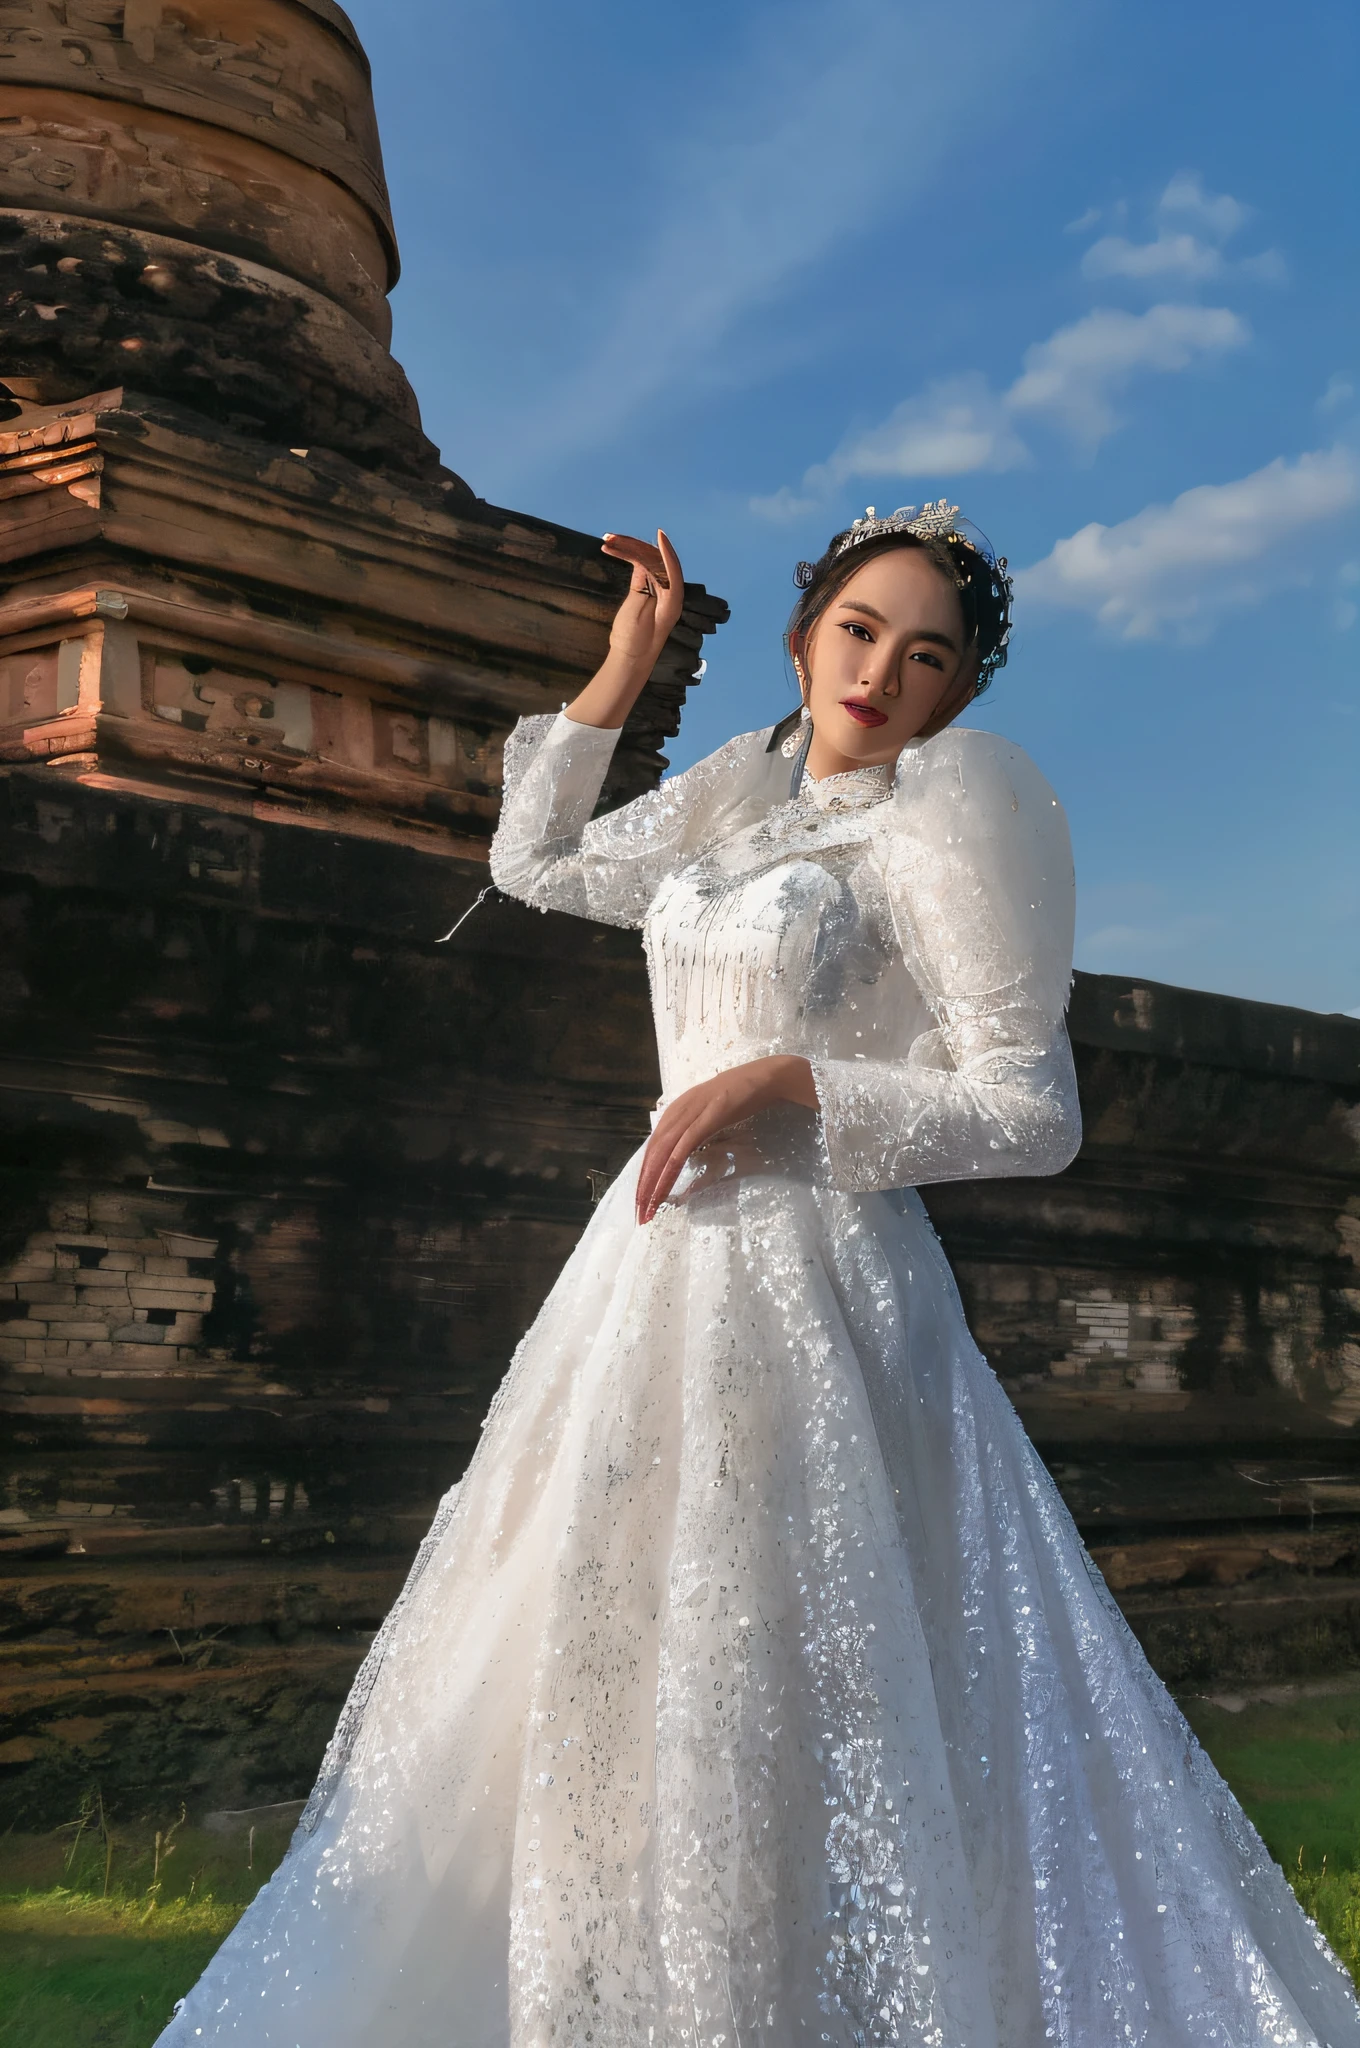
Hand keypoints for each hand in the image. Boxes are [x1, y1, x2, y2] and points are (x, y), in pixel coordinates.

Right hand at [601, 529, 684, 679]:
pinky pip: (642, 568)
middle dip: (634, 547)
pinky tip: (614, 551)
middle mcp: (669, 593)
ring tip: (607, 542)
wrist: (629, 661)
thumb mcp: (634, 617)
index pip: (672, 570)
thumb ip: (641, 589)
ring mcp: (659, 590)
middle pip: (656, 561)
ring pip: (647, 562)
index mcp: (672, 601)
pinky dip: (628, 559)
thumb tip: (642, 565)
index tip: (659, 534)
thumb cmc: (633, 643)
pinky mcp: (649, 590)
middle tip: (611, 539)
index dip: (666, 552)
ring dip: (628, 550)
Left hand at [635, 1055, 818, 1223]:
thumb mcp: (710, 1116)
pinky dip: (670, 1169)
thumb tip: (684, 1156)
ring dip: (653, 1181)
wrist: (765, 1078)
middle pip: (653, 1152)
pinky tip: (664, 1187)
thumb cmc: (741, 1097)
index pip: (653, 1146)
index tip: (641, 1199)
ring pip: (663, 1152)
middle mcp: (677, 1110)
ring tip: (648, 1206)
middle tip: (639, 1212)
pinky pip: (683, 1147)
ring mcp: (692, 1112)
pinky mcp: (707, 1116)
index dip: (645, 1174)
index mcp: (676, 1110)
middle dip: (644, 1184)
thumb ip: (695, 1131)